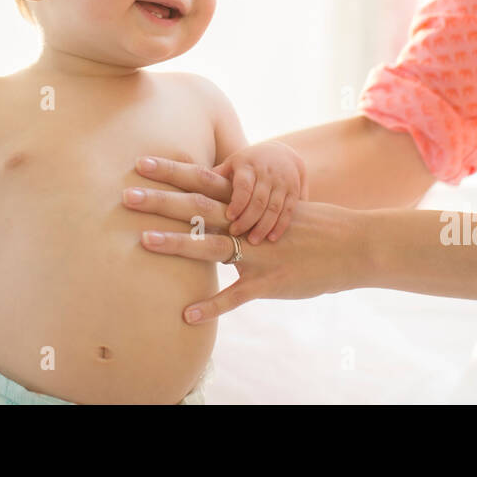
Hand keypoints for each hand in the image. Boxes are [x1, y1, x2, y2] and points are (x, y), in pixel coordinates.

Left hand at [125, 156, 367, 322]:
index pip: (202, 181)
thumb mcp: (272, 207)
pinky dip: (212, 306)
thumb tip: (207, 203)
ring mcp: (257, 252)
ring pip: (211, 246)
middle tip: (127, 195)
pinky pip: (235, 296)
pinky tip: (186, 314)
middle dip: (161, 201)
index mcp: (246, 203)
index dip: (172, 171)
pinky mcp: (268, 282)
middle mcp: (247, 222)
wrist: (350, 244)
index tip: (141, 162)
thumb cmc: (307, 225)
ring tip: (144, 242)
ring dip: (177, 244)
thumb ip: (239, 207)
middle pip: (198, 209)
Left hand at [216, 141, 305, 242]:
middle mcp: (267, 172)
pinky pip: (289, 210)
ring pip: (274, 207)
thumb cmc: (248, 164)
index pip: (244, 185)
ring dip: (264, 226)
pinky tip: (272, 238)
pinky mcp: (295, 190)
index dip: (238, 202)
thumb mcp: (232, 164)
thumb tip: (187, 186)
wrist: (282, 152)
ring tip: (254, 241)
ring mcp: (283, 181)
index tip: (229, 217)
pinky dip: (281, 225)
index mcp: (248, 165)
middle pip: (258, 200)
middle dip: (247, 219)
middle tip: (235, 234)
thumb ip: (216, 176)